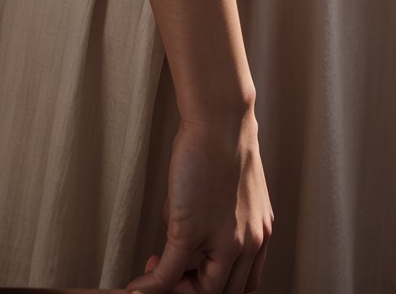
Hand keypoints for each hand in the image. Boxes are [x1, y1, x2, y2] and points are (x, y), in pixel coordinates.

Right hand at [126, 107, 272, 293]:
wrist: (219, 119)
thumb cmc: (221, 148)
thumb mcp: (233, 196)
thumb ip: (220, 226)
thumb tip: (190, 245)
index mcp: (260, 235)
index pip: (241, 285)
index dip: (212, 285)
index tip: (189, 273)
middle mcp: (249, 242)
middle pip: (224, 293)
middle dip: (193, 290)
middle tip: (172, 279)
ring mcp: (223, 239)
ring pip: (201, 291)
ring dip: (174, 288)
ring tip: (157, 268)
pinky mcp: (191, 229)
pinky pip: (168, 274)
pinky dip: (150, 286)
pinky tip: (136, 286)